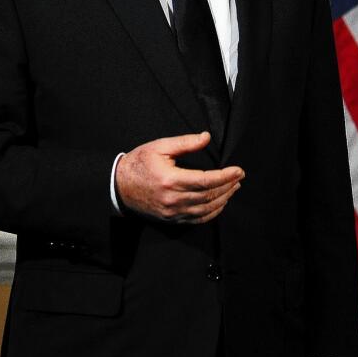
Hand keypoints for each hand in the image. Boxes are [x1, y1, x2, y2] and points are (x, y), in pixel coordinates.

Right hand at [116, 132, 243, 222]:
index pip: (207, 180)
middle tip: (239, 177)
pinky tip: (220, 203)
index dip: (226, 176)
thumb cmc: (139, 163)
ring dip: (223, 199)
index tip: (239, 170)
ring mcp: (172, 212)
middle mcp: (173, 199)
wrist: (118, 185)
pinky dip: (212, 213)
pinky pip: (196, 219)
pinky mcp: (170, 219)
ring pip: (205, 209)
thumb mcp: (160, 146)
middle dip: (228, 186)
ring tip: (233, 188)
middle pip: (209, 195)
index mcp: (171, 180)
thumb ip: (185, 142)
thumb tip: (206, 137)